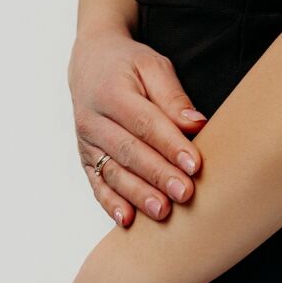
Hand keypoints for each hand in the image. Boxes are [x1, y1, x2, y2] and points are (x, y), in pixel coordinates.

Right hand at [70, 25, 206, 228]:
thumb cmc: (128, 65)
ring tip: (162, 211)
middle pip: (129, 151)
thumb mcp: (153, 66)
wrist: (90, 63)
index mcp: (112, 92)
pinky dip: (110, 203)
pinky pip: (97, 184)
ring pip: (113, 172)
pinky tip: (127, 219)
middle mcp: (93, 119)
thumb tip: (196, 125)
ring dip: (138, 194)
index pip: (145, 123)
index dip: (170, 145)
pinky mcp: (85, 159)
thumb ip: (173, 96)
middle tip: (184, 194)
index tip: (195, 165)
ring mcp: (86, 142)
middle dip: (158, 175)